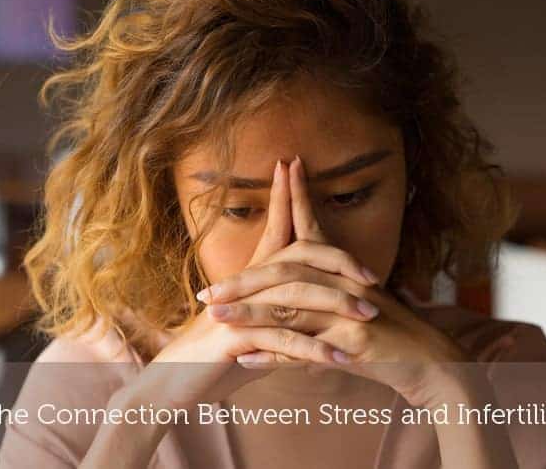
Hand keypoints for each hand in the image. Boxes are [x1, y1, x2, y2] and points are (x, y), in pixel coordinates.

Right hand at [138, 159, 350, 408]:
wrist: (172, 381)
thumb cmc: (217, 353)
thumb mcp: (250, 324)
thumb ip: (277, 306)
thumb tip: (307, 296)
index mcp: (249, 277)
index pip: (274, 228)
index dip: (285, 196)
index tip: (295, 164)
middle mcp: (244, 285)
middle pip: (295, 257)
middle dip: (336, 260)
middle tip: (373, 276)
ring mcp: (237, 309)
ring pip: (294, 296)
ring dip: (336, 306)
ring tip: (369, 317)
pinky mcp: (233, 338)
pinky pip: (282, 340)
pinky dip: (314, 351)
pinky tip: (341, 359)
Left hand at [202, 155, 473, 408]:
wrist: (430, 362)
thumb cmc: (389, 334)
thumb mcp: (356, 302)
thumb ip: (322, 290)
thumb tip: (288, 280)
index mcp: (344, 271)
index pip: (313, 228)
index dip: (294, 198)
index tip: (279, 167)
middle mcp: (345, 285)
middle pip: (287, 272)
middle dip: (243, 282)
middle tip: (207, 293)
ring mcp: (350, 312)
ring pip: (289, 310)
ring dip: (249, 316)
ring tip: (216, 321)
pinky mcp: (354, 342)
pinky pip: (305, 349)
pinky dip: (273, 356)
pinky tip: (245, 359)